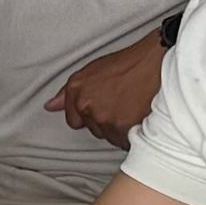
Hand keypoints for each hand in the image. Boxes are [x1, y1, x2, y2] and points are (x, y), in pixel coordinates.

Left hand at [54, 28, 169, 141]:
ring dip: (120, 129)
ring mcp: (104, 118)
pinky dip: (133, 134)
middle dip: (106, 121)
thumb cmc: (128, 64)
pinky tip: (140, 117)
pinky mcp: (122, 128)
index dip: (90, 116)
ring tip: (133, 108)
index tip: (104, 107)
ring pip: (110, 136)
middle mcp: (87, 105)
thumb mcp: (92, 71)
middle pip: (94, 129)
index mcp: (76, 90)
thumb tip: (50, 107)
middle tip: (123, 103)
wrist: (155, 62)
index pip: (74, 120)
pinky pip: (125, 141)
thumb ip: (68, 93)